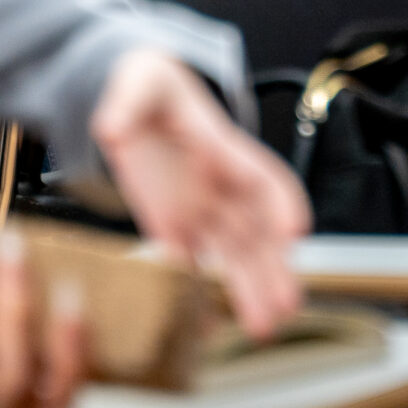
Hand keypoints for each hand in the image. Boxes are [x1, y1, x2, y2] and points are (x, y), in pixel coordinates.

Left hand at [92, 49, 309, 337]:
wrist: (136, 97)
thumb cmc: (148, 85)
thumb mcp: (138, 82)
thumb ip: (125, 105)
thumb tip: (113, 128)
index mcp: (219, 146)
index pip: (259, 174)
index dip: (281, 202)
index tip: (295, 231)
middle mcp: (218, 184)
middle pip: (255, 229)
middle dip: (274, 267)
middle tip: (288, 303)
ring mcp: (198, 207)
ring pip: (233, 254)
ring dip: (250, 288)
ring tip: (264, 326)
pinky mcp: (171, 224)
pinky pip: (191, 261)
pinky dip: (200, 292)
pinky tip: (209, 324)